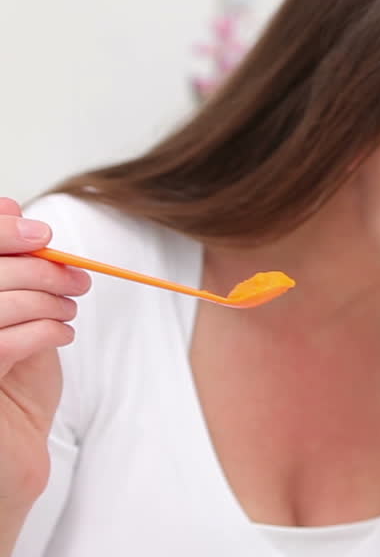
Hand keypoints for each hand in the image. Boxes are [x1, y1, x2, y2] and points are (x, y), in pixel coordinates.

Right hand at [0, 198, 88, 506]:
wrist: (9, 467)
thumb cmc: (10, 393)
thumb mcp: (16, 321)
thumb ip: (10, 269)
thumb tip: (6, 206)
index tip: (41, 235)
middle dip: (38, 269)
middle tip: (77, 282)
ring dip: (45, 300)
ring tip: (68, 313)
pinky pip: (2, 344)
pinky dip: (43, 330)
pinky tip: (60, 336)